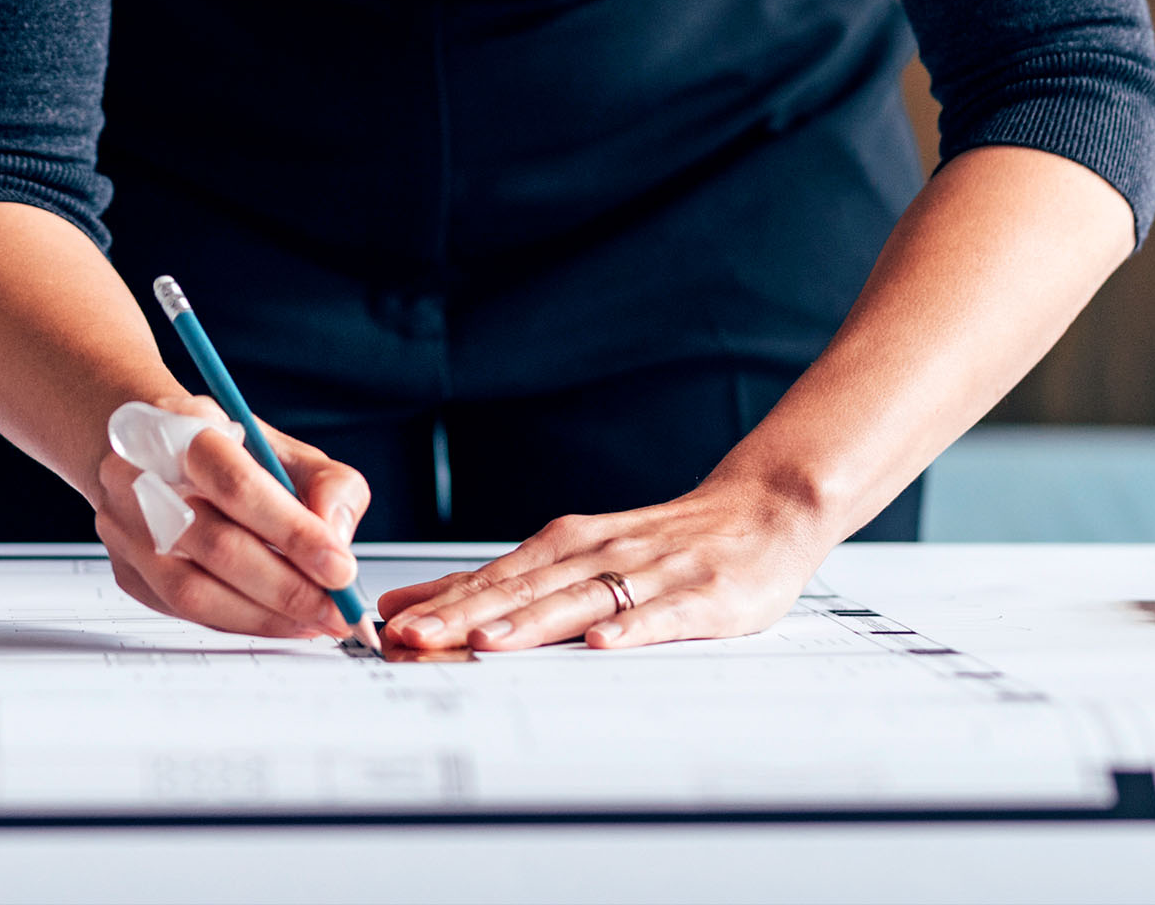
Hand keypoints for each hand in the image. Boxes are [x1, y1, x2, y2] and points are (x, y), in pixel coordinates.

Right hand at [92, 397, 370, 640]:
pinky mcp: (125, 571)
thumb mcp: (278, 445)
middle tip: (336, 608)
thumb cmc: (216, 448)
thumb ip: (324, 482)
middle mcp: (137, 479)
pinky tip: (278, 620)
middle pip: (217, 546)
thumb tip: (337, 537)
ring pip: (193, 591)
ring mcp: (124, 530)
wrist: (135, 448)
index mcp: (180, 430)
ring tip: (314, 621)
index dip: (293, 531)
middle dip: (288, 587)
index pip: (237, 485)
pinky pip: (184, 612)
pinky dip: (239, 623)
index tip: (340, 565)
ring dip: (264, 616)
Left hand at [375, 471, 836, 652]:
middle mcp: (602, 552)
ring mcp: (651, 574)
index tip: (392, 623)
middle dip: (464, 614)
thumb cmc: (666, 541)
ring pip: (579, 599)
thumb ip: (508, 580)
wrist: (762, 509)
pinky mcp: (702, 596)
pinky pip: (660, 615)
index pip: (493, 575)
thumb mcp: (581, 550)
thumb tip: (422, 600)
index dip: (441, 601)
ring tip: (486, 643)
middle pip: (523, 588)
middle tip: (414, 637)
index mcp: (569, 544)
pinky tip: (600, 644)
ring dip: (530, 623)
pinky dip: (629, 629)